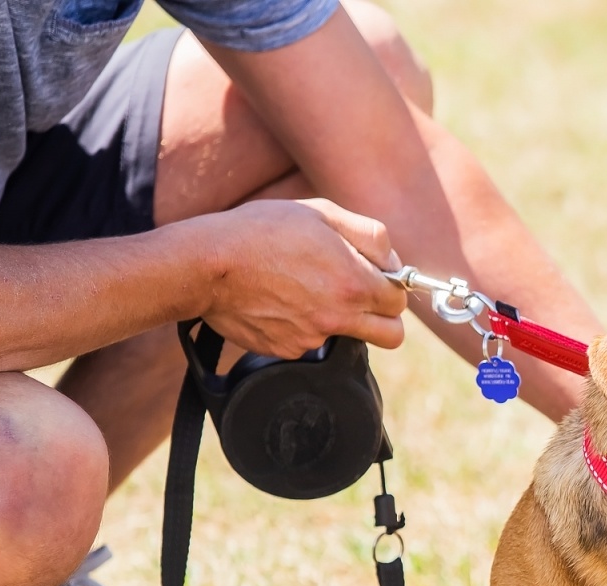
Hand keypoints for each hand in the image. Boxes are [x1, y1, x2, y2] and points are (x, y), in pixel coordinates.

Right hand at [188, 199, 408, 356]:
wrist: (206, 265)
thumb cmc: (262, 231)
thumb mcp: (322, 214)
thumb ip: (370, 236)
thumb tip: (394, 262)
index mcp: (354, 284)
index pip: (399, 303)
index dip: (392, 288)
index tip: (377, 278)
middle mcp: (338, 318)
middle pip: (391, 337)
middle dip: (384, 319)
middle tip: (361, 297)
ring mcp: (312, 339)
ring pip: (345, 336)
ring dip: (336, 317)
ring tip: (303, 287)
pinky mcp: (286, 350)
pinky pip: (308, 341)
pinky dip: (301, 324)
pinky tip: (280, 299)